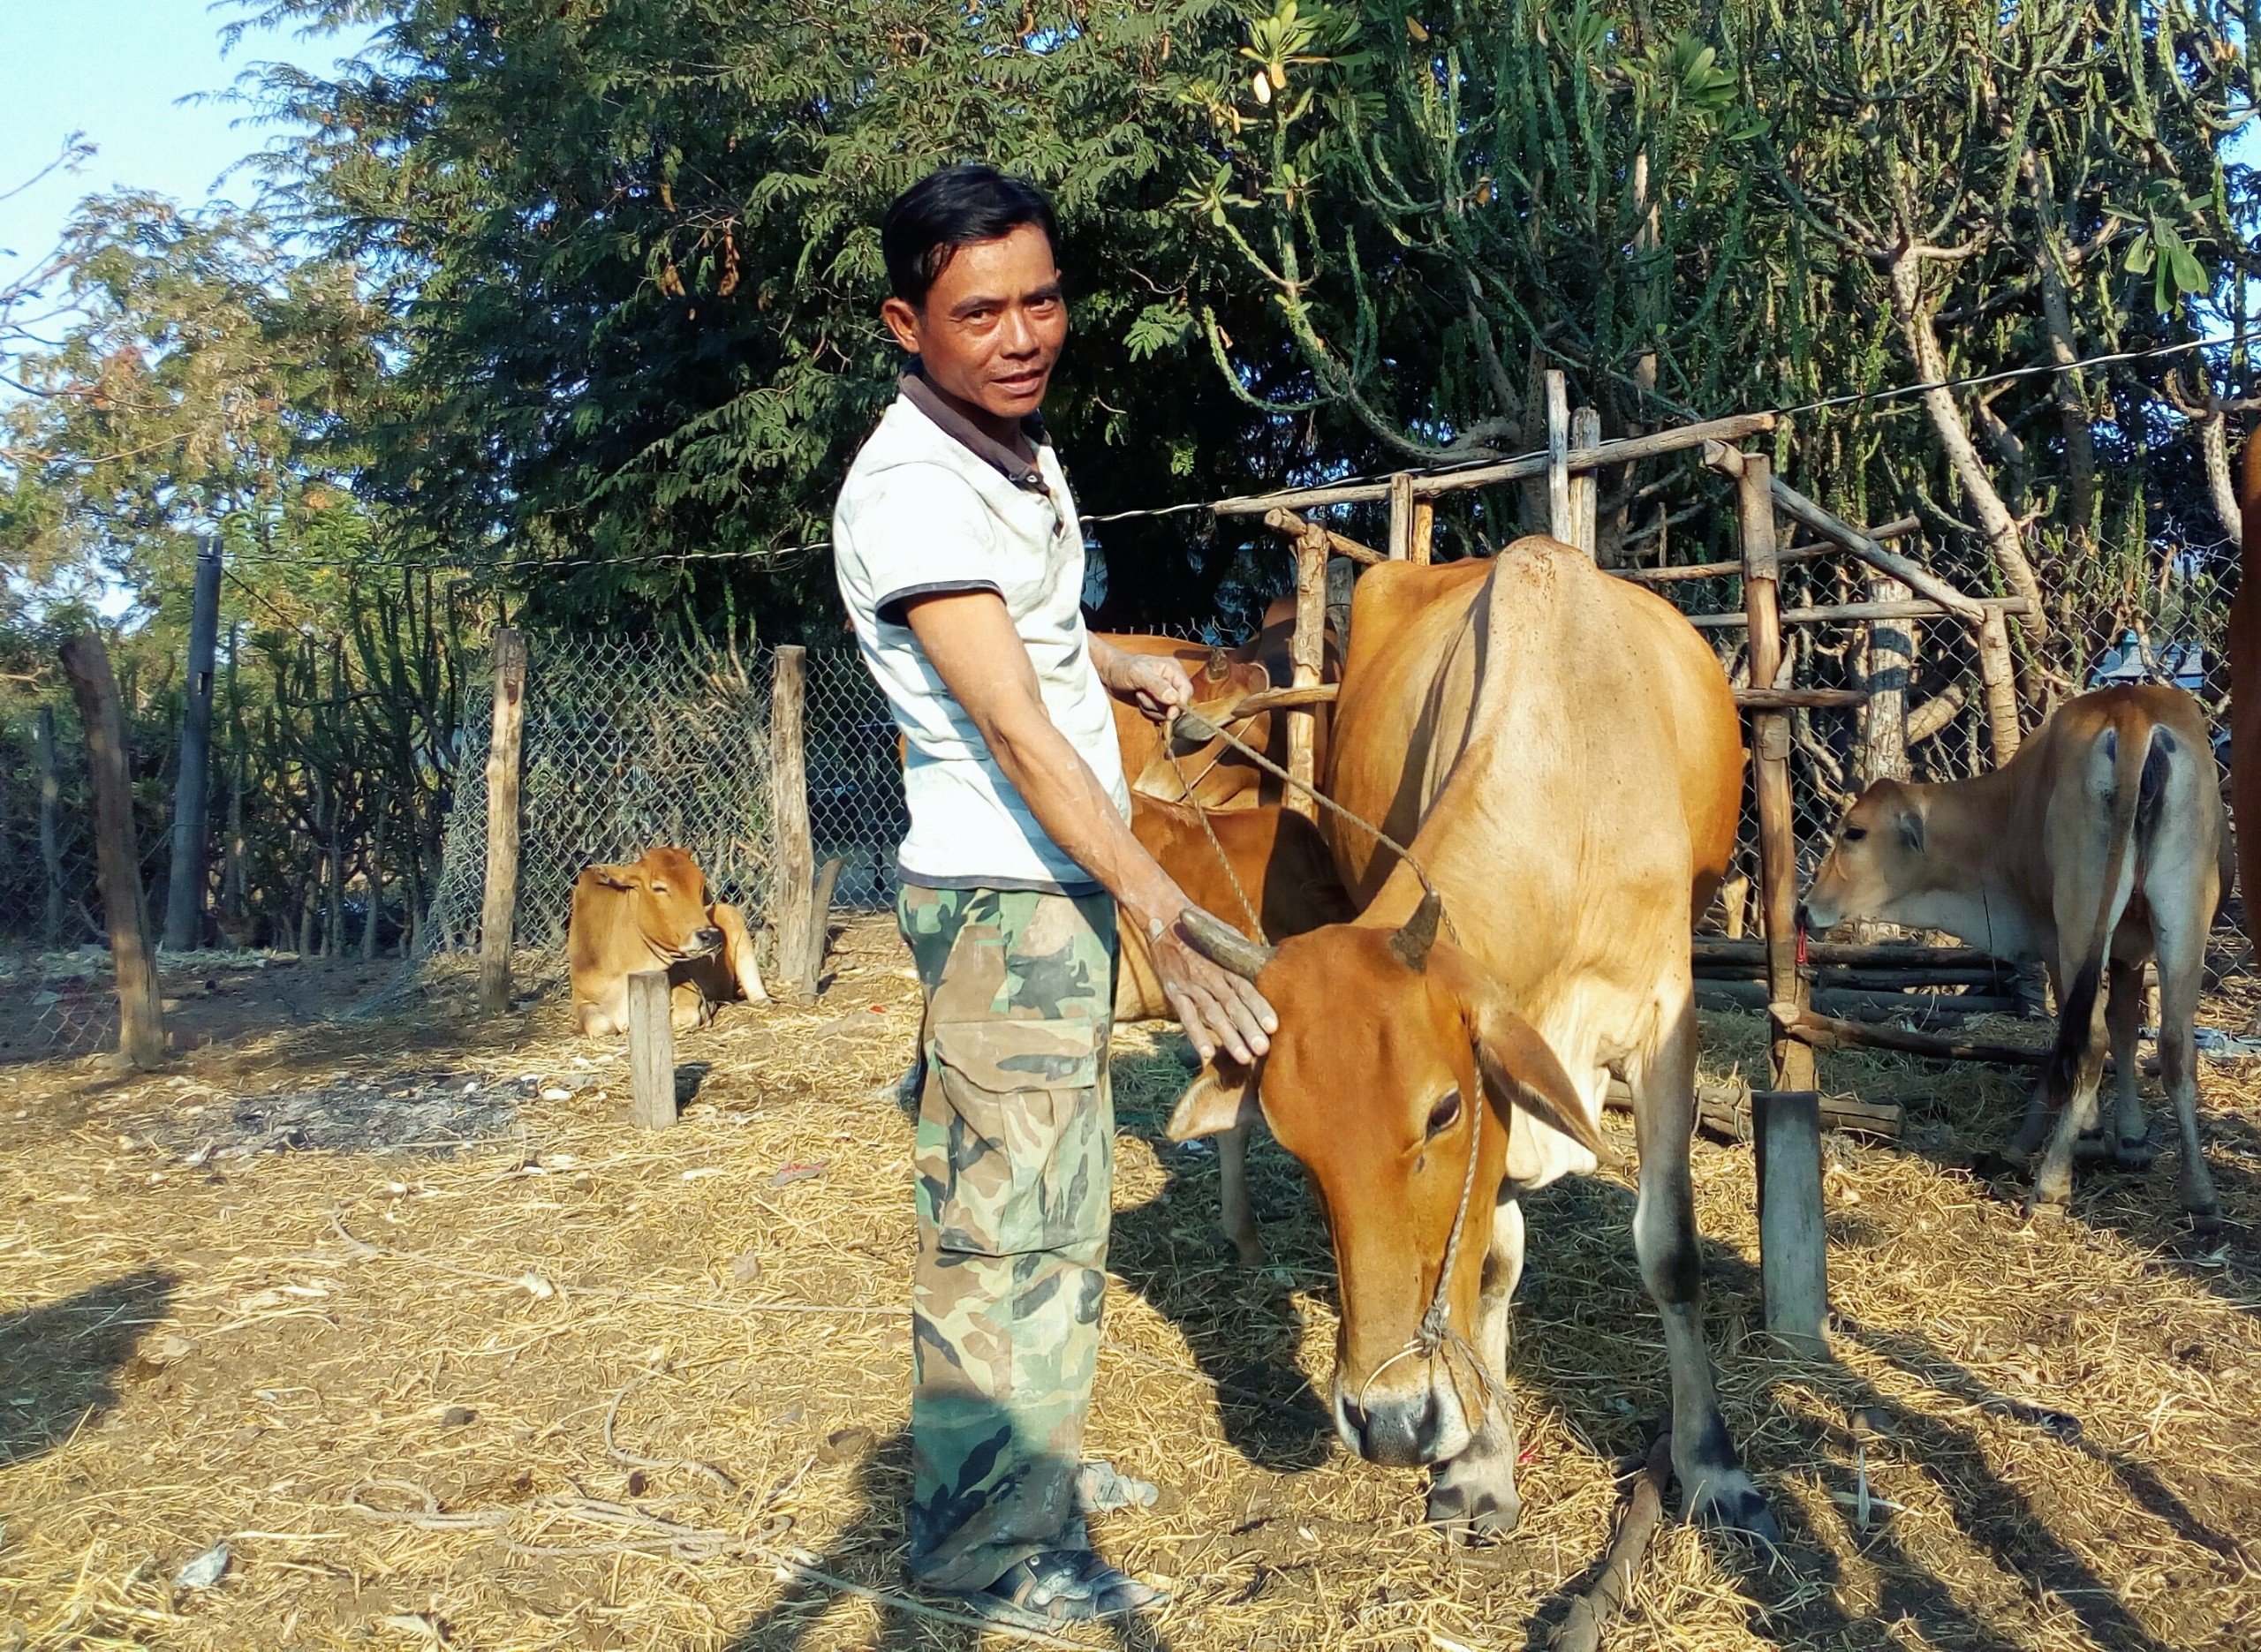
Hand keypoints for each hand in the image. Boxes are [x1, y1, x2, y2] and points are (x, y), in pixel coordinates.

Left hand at [1101, 649, 1195, 723]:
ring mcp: (1166, 693)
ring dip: (1150, 708)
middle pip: (1177, 705)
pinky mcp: (1158, 703)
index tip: (1169, 713)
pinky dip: (1148, 712)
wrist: (1109, 674)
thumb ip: (1156, 685)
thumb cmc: (1122, 668)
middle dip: (1158, 705)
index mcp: (1173, 669)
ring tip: (1139, 695)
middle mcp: (1173, 681)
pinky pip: (1159, 716)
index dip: (1179, 704)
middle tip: (1141, 695)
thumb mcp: (1138, 674)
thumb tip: (1174, 699)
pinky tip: (1139, 701)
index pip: (1186, 691)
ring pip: (1167, 712)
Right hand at [1146, 910, 1276, 1064]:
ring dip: (1228, 1036)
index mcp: (1226, 963)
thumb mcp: (1227, 935)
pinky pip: (1186, 1016)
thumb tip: (1267, 964)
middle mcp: (1211, 975)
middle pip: (1233, 1005)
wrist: (1165, 916)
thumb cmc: (1201, 928)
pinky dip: (1196, 1034)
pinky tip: (1207, 1053)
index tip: (1273, 1026)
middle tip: (1262, 1049)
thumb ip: (1243, 954)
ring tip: (1243, 1057)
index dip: (1260, 1007)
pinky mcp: (1175, 991)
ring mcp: (1192, 984)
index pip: (1247, 988)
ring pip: (1213, 1014)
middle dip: (1248, 1028)